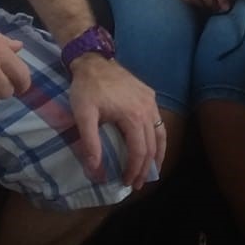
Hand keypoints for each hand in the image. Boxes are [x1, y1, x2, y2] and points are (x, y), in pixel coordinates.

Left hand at [67, 56, 163, 190]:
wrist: (93, 61)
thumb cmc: (86, 89)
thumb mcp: (83, 116)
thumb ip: (90, 143)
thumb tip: (95, 170)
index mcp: (133, 116)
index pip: (139, 151)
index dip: (134, 169)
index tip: (127, 182)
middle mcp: (147, 110)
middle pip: (152, 146)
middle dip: (145, 168)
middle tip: (137, 183)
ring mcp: (151, 101)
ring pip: (161, 134)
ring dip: (157, 155)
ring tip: (151, 170)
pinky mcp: (149, 95)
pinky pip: (158, 121)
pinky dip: (157, 138)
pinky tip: (152, 146)